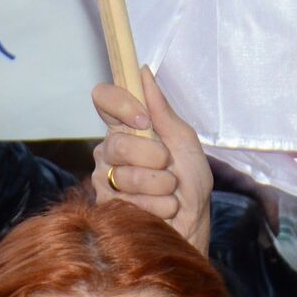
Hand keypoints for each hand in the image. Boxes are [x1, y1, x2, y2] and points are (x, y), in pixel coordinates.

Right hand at [91, 67, 212, 254]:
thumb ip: (161, 110)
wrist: (192, 225)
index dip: (121, 104)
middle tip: (168, 167)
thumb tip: (142, 72)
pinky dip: (156, 206)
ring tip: (169, 193)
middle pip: (117, 143)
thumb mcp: (183, 140)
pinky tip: (161, 210)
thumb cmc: (190, 184)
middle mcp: (109, 152)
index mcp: (125, 128)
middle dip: (153, 157)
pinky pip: (128, 200)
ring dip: (159, 186)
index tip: (143, 119)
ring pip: (124, 175)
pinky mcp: (106, 207)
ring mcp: (104, 180)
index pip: (104, 98)